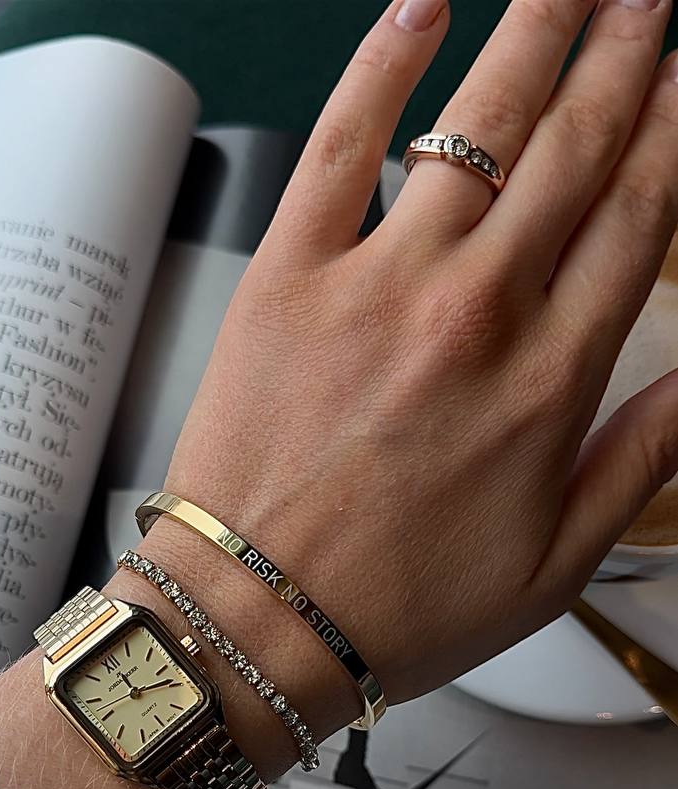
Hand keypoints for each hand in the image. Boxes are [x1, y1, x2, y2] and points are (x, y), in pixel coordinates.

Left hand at [136, 0, 677, 736]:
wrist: (258, 620)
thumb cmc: (398, 604)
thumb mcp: (552, 563)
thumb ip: (639, 459)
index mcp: (548, 382)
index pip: (637, 220)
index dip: (671, 133)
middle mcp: (476, 313)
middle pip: (574, 150)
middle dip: (624, 54)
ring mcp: (379, 283)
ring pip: (478, 124)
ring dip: (536, 31)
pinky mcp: (289, 275)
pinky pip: (339, 143)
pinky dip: (381, 65)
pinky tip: (420, 8)